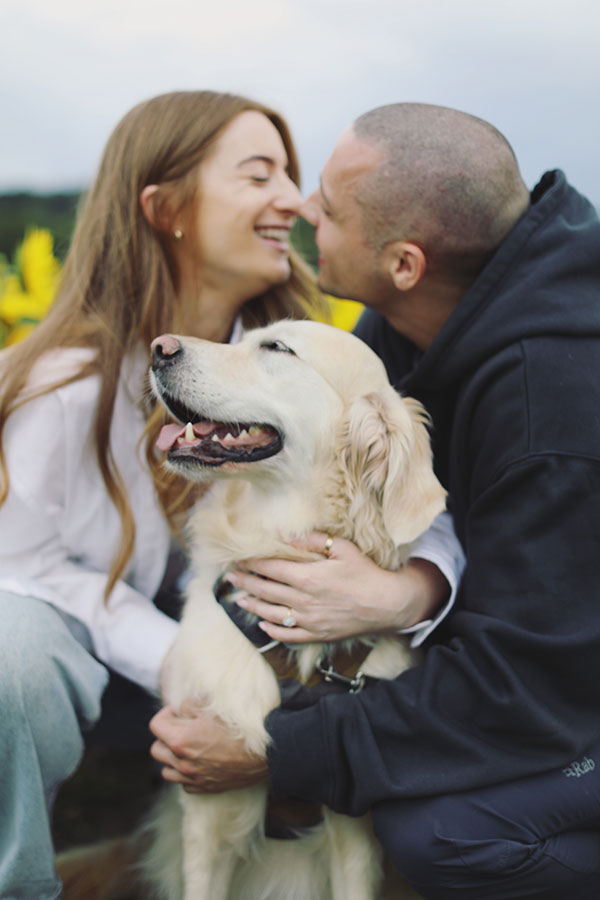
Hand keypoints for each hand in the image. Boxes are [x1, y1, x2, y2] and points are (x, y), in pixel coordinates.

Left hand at [149, 701, 267, 793]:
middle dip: (165, 736)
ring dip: (172, 758)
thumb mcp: (212, 708)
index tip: (179, 712)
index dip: (166, 714)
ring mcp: (192, 778)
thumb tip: (180, 709)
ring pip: (166, 770)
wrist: (264, 754)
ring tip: (187, 747)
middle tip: (182, 728)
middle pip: (156, 749)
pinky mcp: (203, 788)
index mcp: (181, 740)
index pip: (155, 725)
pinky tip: (199, 762)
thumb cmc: (239, 729)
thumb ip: (190, 706)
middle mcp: (182, 762)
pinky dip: (185, 773)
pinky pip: (182, 783)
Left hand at [226, 531, 448, 643]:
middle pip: (265, 590)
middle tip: (230, 576)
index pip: (271, 568)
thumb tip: (286, 534)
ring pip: (271, 614)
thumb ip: (312, 541)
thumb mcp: (342, 549)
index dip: (252, 563)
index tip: (239, 558)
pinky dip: (272, 631)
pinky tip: (263, 624)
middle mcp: (303, 600)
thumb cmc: (365, 573)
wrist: (387, 604)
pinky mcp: (316, 635)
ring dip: (252, 606)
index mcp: (308, 577)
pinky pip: (288, 635)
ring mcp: (308, 620)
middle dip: (245, 582)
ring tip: (239, 600)